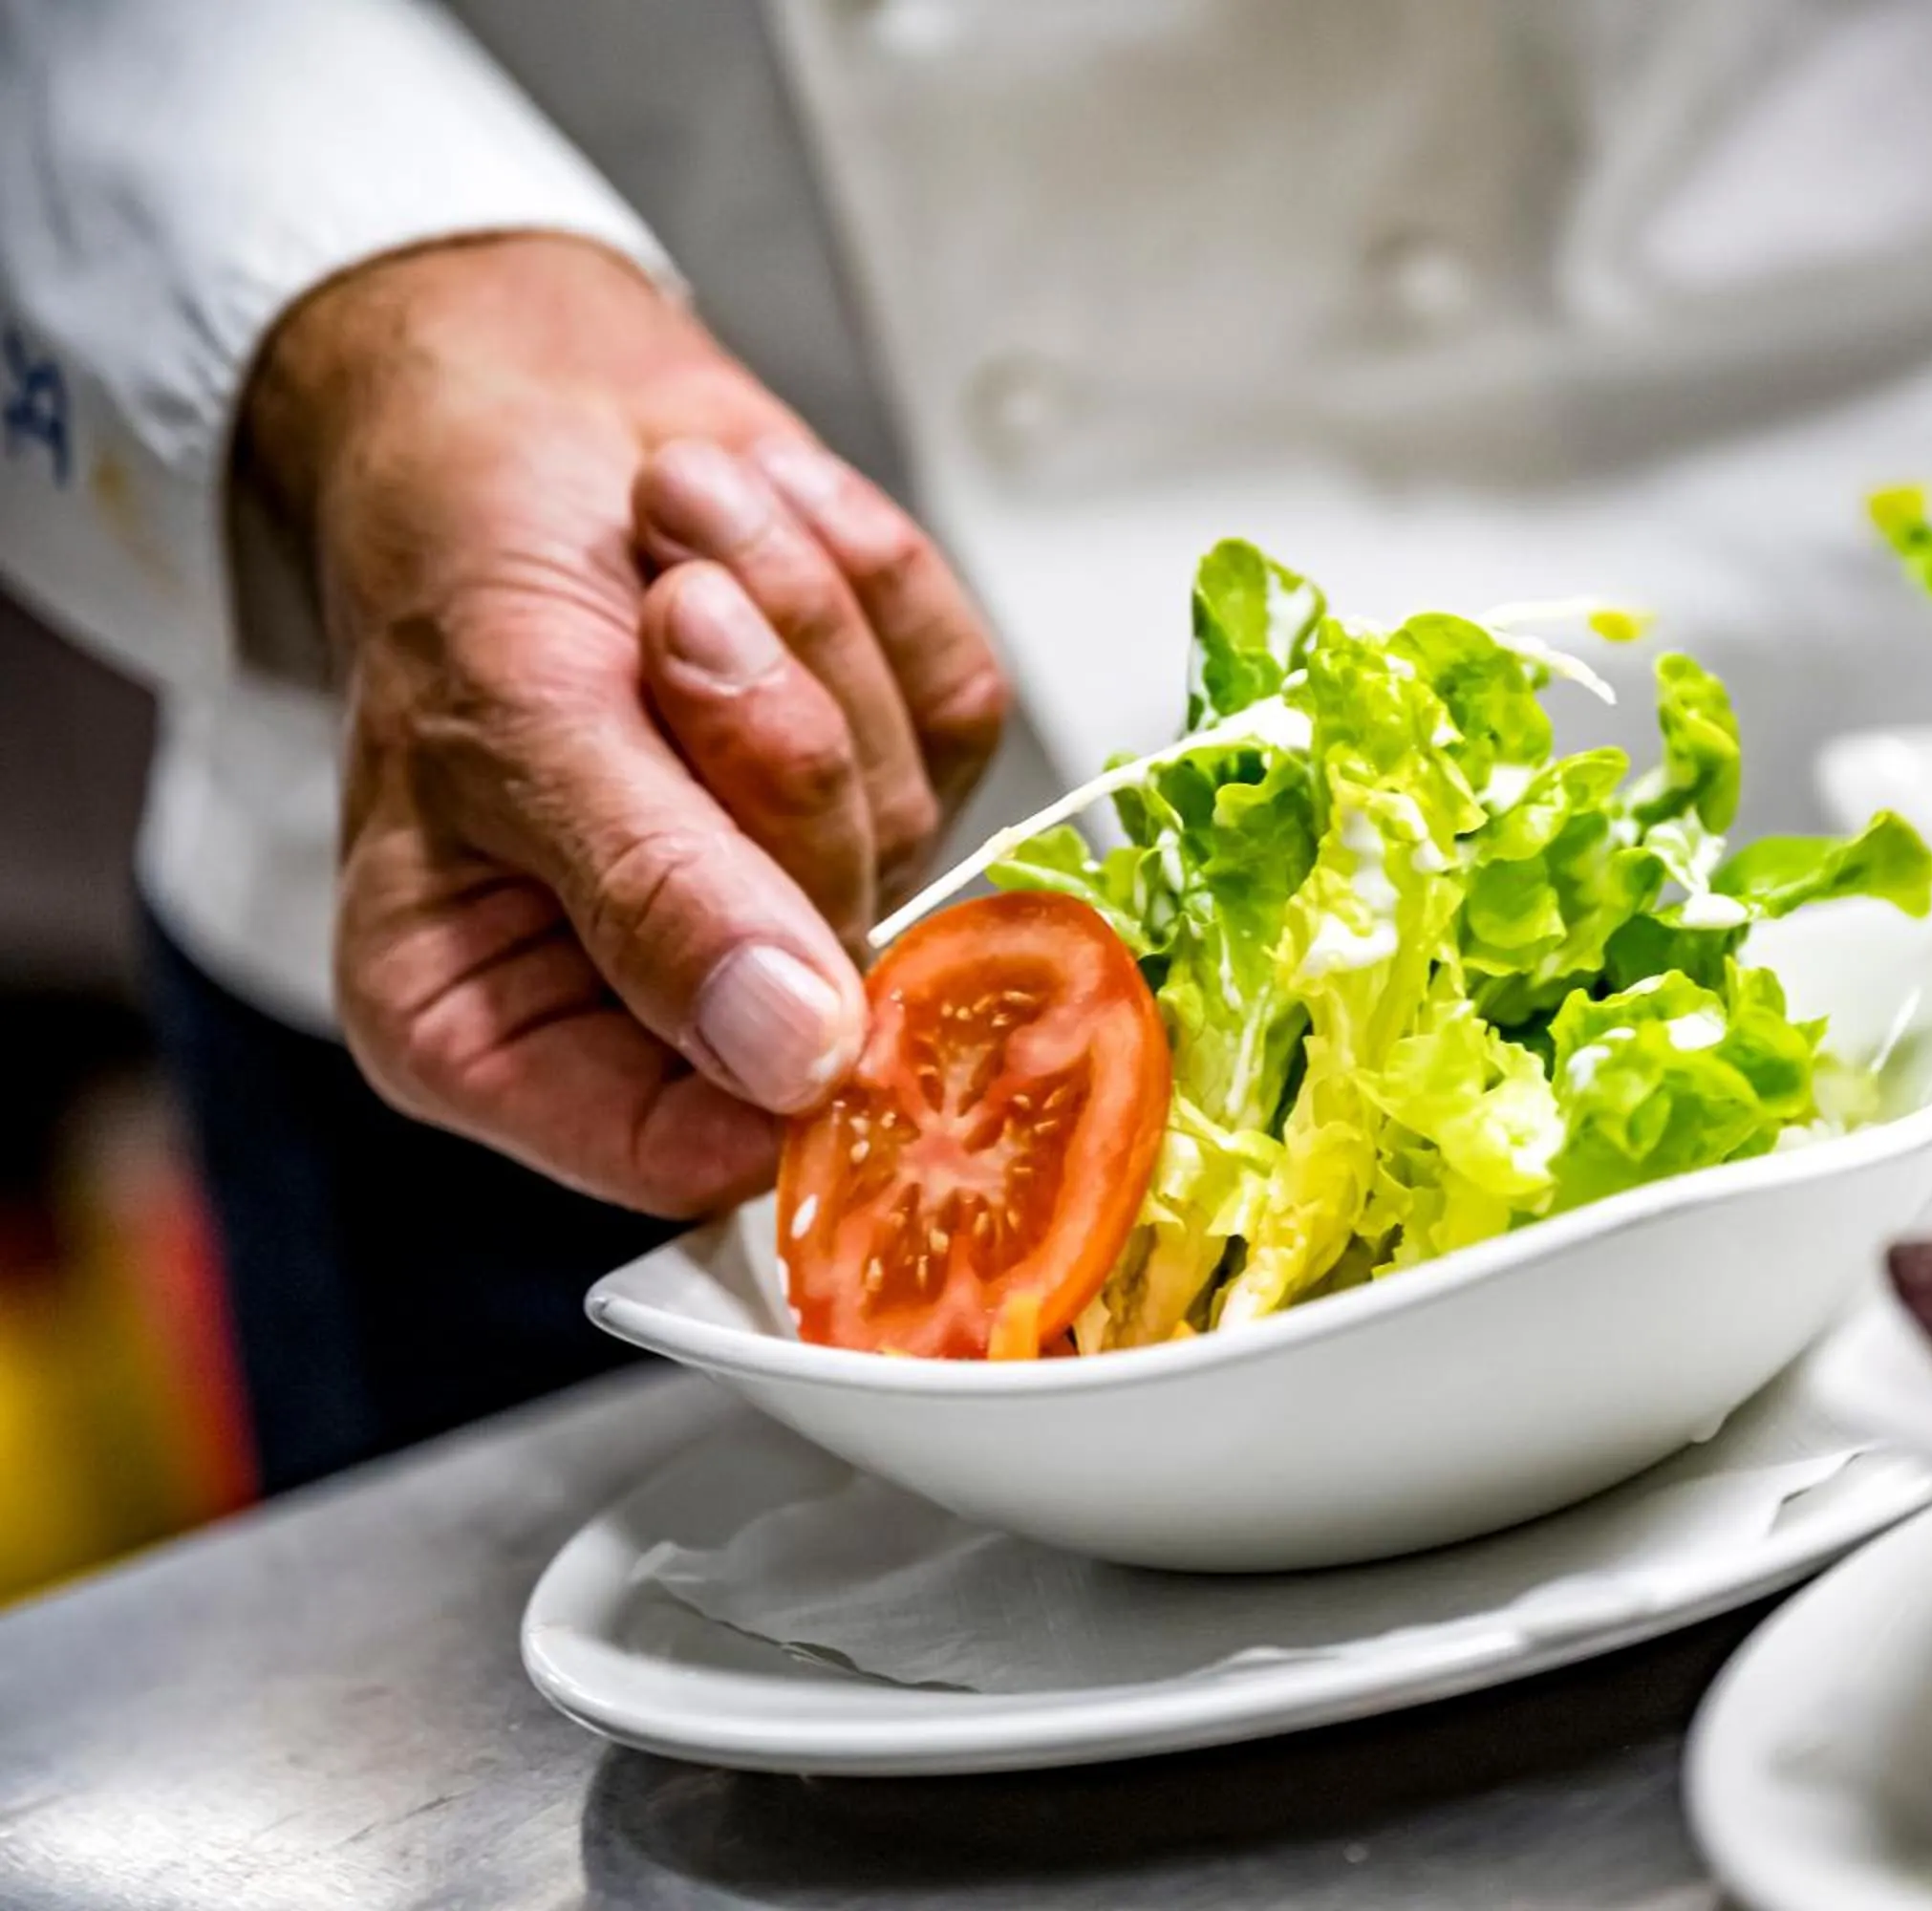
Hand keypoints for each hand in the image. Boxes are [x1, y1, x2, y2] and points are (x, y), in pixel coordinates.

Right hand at [247, 234, 1007, 1214]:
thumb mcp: (515, 722)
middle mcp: (670, 994)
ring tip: (684, 526)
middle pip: (835, 962)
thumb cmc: (456, 564)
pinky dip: (872, 584)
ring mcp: (802, 884)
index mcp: (504, 1034)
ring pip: (908, 812)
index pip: (695, 1153)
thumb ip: (654, 896)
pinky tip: (759, 523)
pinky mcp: (893, 773)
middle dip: (769, 743)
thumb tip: (790, 1062)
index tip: (794, 910)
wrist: (518, 405)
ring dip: (807, 624)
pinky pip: (958, 700)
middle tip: (679, 608)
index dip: (783, 1056)